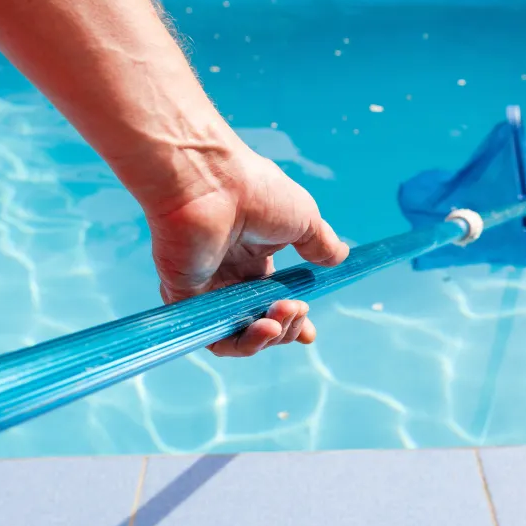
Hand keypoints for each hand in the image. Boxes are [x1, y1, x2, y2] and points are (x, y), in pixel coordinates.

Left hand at [144, 143, 348, 357]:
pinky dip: (239, 342)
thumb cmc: (256, 192)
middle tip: (297, 309)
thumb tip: (340, 257)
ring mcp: (206, 287)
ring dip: (266, 337)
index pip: (272, 300)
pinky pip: (211, 335)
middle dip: (286, 327)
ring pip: (237, 333)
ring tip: (281, 318)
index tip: (310, 334)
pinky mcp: (185, 298)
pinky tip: (264, 328)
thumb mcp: (303, 218)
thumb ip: (319, 243)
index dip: (292, 322)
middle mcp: (228, 274)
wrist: (214, 183)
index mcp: (253, 256)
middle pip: (259, 321)